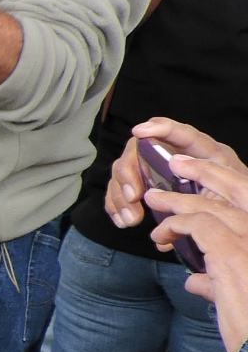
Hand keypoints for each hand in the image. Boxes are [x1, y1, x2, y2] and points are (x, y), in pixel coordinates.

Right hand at [107, 120, 247, 227]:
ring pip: (125, 172)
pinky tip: (123, 221)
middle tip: (133, 197)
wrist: (231, 222)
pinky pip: (120, 192)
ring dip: (120, 196)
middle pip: (140, 151)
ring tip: (131, 220)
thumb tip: (171, 183)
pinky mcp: (145, 188)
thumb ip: (206, 192)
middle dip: (130, 173)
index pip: (184, 134)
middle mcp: (175, 156)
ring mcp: (156, 171)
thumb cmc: (234, 207)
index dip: (162, 128)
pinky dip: (117, 206)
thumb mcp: (229, 198)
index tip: (139, 131)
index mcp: (205, 154)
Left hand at [144, 190, 247, 351]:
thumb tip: (195, 281)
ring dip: (178, 202)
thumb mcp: (236, 298)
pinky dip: (175, 225)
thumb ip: (217, 283)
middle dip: (204, 174)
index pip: (247, 200)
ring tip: (154, 198)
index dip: (224, 184)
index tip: (200, 178)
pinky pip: (198, 225)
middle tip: (175, 171)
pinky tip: (161, 235)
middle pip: (236, 192)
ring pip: (213, 207)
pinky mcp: (232, 255)